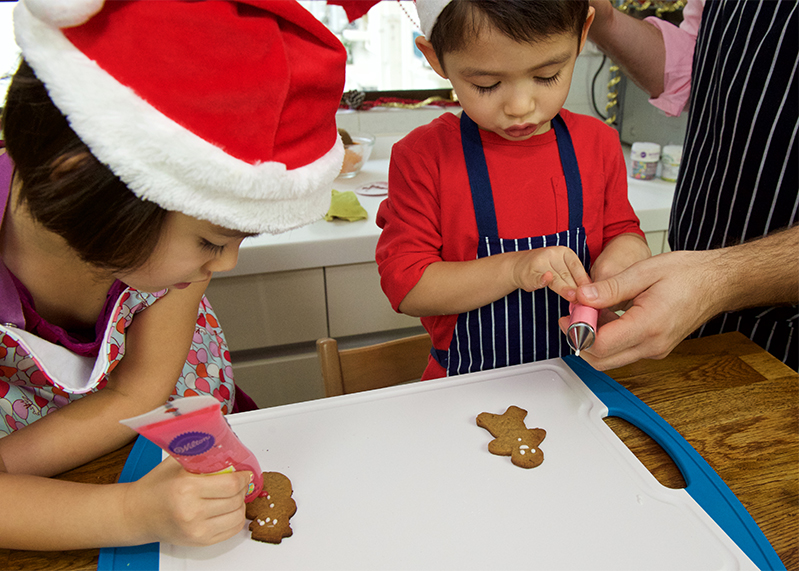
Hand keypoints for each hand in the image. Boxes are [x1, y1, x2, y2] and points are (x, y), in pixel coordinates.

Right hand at [124, 456, 250, 545]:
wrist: (136, 514)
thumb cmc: (155, 488)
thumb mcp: (176, 463)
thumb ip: (200, 454)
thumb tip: (226, 447)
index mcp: (186, 488)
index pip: (231, 484)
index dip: (243, 477)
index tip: (244, 473)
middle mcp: (191, 511)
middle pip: (236, 499)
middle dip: (241, 488)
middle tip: (238, 482)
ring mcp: (196, 529)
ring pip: (237, 516)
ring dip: (240, 504)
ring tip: (233, 496)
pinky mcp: (199, 541)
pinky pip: (231, 530)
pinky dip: (235, 518)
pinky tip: (228, 510)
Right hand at [510, 246, 590, 300]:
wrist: (517, 267)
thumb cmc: (544, 270)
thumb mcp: (562, 270)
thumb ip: (574, 279)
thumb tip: (591, 294)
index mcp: (564, 253)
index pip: (577, 268)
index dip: (584, 282)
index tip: (592, 295)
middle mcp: (552, 254)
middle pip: (567, 275)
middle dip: (577, 290)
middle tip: (585, 302)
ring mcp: (539, 263)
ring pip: (555, 278)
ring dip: (564, 288)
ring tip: (573, 297)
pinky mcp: (528, 273)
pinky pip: (537, 277)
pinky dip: (542, 279)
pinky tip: (546, 279)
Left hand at [558, 250, 720, 369]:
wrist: (717, 282)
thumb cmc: (688, 274)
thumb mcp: (644, 271)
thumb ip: (610, 287)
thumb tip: (582, 297)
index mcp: (649, 326)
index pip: (602, 345)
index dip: (578, 331)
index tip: (571, 313)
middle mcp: (652, 345)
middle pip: (601, 360)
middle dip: (581, 339)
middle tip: (574, 313)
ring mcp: (654, 350)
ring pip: (610, 358)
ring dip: (594, 339)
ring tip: (590, 310)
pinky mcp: (654, 348)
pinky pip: (623, 351)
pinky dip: (608, 338)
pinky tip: (606, 314)